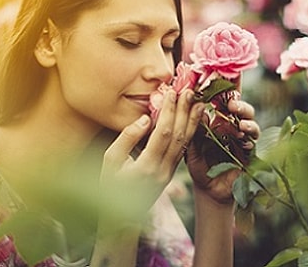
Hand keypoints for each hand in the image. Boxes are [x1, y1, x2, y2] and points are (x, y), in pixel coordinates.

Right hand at [99, 89, 203, 220]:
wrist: (121, 217)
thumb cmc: (110, 185)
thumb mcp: (109, 161)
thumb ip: (127, 138)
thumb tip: (145, 118)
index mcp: (146, 167)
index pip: (162, 134)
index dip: (168, 112)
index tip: (171, 92)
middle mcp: (162, 170)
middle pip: (178, 136)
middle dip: (184, 111)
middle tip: (189, 91)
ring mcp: (170, 173)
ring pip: (185, 143)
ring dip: (192, 121)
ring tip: (198, 102)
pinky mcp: (172, 173)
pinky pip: (184, 150)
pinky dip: (190, 132)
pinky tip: (194, 119)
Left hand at [186, 98, 259, 204]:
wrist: (210, 190)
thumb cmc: (199, 166)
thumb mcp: (191, 148)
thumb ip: (194, 131)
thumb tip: (199, 110)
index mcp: (218, 121)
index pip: (225, 101)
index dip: (228, 90)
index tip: (225, 81)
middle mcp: (233, 127)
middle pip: (242, 109)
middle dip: (240, 105)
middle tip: (232, 104)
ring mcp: (243, 140)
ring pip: (251, 124)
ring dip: (248, 121)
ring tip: (241, 124)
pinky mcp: (250, 154)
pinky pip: (253, 144)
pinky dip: (250, 140)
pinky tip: (244, 141)